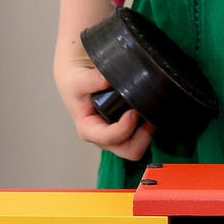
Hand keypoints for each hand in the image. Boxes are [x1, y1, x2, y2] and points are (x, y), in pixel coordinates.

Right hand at [55, 44, 154, 161]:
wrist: (76, 73)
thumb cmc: (74, 80)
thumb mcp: (77, 79)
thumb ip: (91, 80)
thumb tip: (108, 80)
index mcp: (88, 129)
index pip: (110, 139)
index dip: (124, 129)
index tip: (133, 112)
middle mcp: (103, 136)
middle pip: (129, 150)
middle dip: (142, 136)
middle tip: (148, 114)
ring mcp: (116, 133)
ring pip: (138, 145)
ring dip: (147, 130)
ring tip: (149, 108)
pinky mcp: (126, 127)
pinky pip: (142, 134)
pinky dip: (148, 125)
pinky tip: (148, 108)